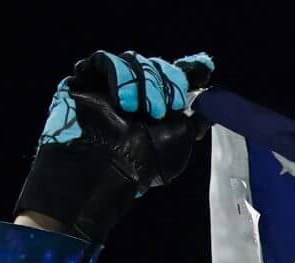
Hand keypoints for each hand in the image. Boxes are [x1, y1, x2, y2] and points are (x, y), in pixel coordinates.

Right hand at [16, 50, 214, 242]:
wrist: (107, 170)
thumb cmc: (144, 164)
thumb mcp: (180, 140)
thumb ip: (193, 120)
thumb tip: (209, 108)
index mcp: (156, 106)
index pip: (171, 76)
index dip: (185, 72)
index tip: (203, 68)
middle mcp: (134, 94)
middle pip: (154, 66)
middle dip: (165, 81)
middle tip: (165, 107)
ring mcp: (109, 86)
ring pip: (131, 61)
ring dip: (144, 81)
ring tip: (142, 109)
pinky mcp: (85, 81)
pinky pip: (102, 60)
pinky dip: (117, 72)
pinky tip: (124, 99)